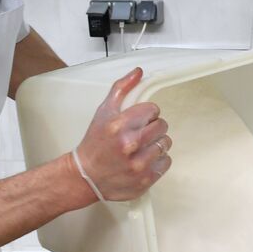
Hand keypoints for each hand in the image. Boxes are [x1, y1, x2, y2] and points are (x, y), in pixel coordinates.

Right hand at [74, 68, 171, 200]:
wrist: (86, 176)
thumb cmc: (95, 143)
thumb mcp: (104, 111)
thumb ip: (121, 89)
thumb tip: (138, 72)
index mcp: (119, 125)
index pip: (153, 109)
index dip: (147, 113)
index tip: (139, 119)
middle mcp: (130, 145)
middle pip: (162, 125)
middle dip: (153, 127)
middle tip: (141, 133)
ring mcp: (138, 164)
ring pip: (166, 143)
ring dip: (157, 143)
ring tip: (143, 147)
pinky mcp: (145, 179)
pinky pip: (166, 162)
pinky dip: (158, 160)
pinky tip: (144, 159)